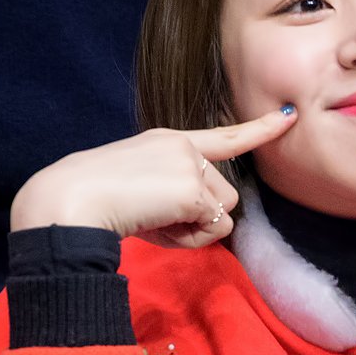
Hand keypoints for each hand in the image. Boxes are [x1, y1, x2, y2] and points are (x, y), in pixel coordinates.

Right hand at [10, 107, 297, 247]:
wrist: (68, 202)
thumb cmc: (92, 202)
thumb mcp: (138, 187)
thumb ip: (174, 193)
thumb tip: (209, 218)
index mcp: (167, 141)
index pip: (223, 136)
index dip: (259, 129)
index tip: (287, 116)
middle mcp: (183, 146)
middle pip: (225, 194)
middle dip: (199, 218)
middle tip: (156, 220)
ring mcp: (189, 165)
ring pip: (224, 212)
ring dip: (195, 230)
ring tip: (155, 223)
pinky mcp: (192, 189)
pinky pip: (213, 229)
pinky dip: (188, 239)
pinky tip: (156, 227)